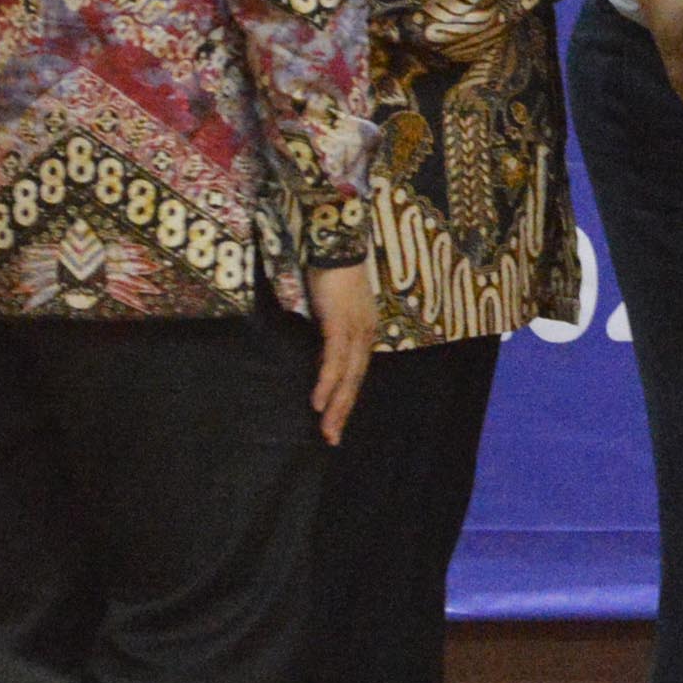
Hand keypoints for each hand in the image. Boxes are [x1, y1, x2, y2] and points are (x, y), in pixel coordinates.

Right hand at [307, 263, 373, 443]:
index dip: (347, 398)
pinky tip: (318, 401)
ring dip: (336, 405)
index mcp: (364, 331)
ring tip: (326, 429)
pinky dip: (327, 382)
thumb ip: (329, 329)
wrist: (335, 243)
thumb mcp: (331, 308)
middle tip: (331, 439)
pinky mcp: (339, 322)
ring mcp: (354, 329)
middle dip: (343, 412)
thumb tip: (317, 351)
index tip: (336, 421)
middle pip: (356, 381)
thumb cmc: (330, 273)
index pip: (357, 372)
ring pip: (348, 376)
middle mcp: (364, 333)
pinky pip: (334, 359)